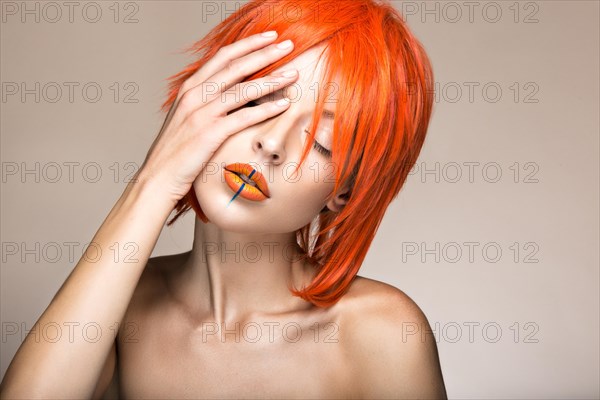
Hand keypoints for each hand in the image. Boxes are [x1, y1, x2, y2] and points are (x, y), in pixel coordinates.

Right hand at [138, 32, 297, 203]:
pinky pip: (244, 116)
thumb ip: (206, 103)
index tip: (270, 37)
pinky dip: (266, 109)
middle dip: (264, 53)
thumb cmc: (176, 151)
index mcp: (190, 87)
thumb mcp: (188, 119)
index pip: (222, 56)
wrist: (158, 177)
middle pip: (235, 66)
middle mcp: (194, 95)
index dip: (248, 44)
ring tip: (293, 74)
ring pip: (242, 89)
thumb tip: (232, 95)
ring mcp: (201, 113)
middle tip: (288, 45)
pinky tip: (284, 104)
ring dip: (271, 79)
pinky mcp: (209, 133)